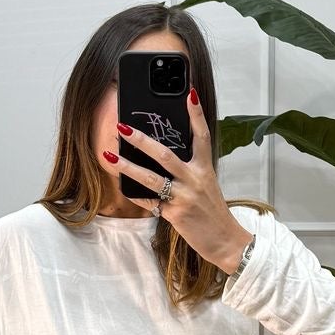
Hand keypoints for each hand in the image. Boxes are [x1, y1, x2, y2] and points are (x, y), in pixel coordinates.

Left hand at [107, 89, 250, 272]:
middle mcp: (195, 179)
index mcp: (205, 168)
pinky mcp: (175, 213)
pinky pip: (149, 201)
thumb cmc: (212, 211)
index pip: (202, 135)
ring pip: (151, 178)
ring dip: (127, 166)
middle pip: (166, 154)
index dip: (196, 113)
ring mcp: (184, 196)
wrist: (225, 240)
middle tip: (122, 127)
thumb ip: (188, 171)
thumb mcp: (206, 185)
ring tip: (109, 155)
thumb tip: (161, 157)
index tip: (189, 93)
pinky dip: (135, 193)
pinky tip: (121, 185)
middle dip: (141, 140)